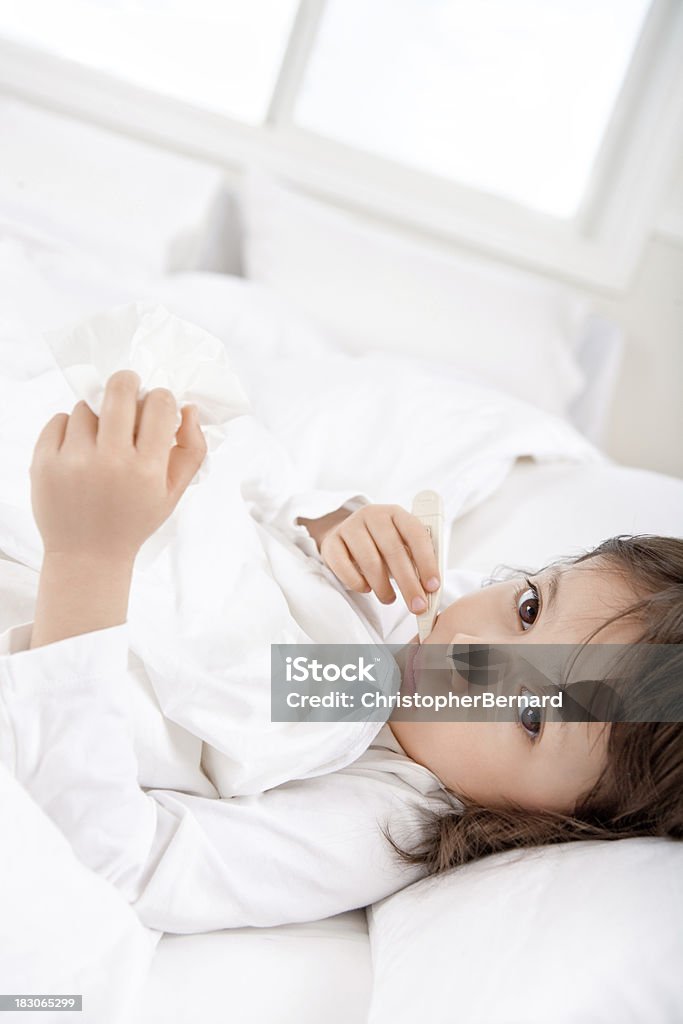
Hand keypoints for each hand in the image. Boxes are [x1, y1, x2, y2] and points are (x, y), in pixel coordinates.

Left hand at [29, 370, 207, 563]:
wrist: (87, 555)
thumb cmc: (135, 520)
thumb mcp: (174, 492)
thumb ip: (191, 449)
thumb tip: (187, 407)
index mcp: (147, 469)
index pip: (159, 404)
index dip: (160, 399)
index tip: (155, 408)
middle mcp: (110, 462)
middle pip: (119, 390)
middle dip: (127, 383)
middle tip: (127, 391)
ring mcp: (73, 461)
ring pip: (86, 407)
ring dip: (96, 415)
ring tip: (100, 441)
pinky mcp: (43, 462)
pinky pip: (58, 420)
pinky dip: (69, 428)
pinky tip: (79, 450)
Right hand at [320, 504, 439, 612]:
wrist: (348, 535)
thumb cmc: (382, 544)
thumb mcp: (402, 544)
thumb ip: (416, 560)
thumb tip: (430, 588)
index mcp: (396, 513)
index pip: (416, 535)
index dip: (427, 562)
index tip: (433, 586)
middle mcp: (373, 515)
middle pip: (393, 550)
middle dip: (408, 583)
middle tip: (417, 606)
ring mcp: (350, 527)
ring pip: (369, 560)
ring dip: (383, 586)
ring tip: (389, 599)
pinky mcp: (331, 542)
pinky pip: (343, 566)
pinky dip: (357, 583)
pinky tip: (366, 589)